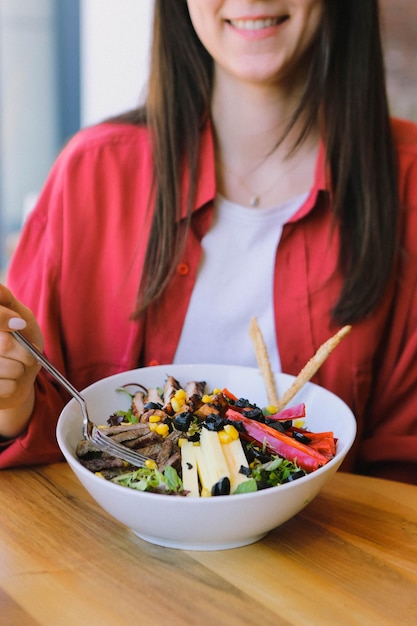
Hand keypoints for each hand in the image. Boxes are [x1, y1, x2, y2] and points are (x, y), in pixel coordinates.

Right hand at [0, 284, 43, 436]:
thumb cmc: (21, 340)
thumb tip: (0, 296)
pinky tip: (8, 381)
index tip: (19, 324)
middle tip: (25, 353)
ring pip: (9, 367)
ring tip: (15, 367)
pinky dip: (15, 386)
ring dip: (20, 370)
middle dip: (24, 351)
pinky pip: (6, 387)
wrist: (20, 376)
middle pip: (4, 344)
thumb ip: (6, 300)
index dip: (3, 319)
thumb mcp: (19, 314)